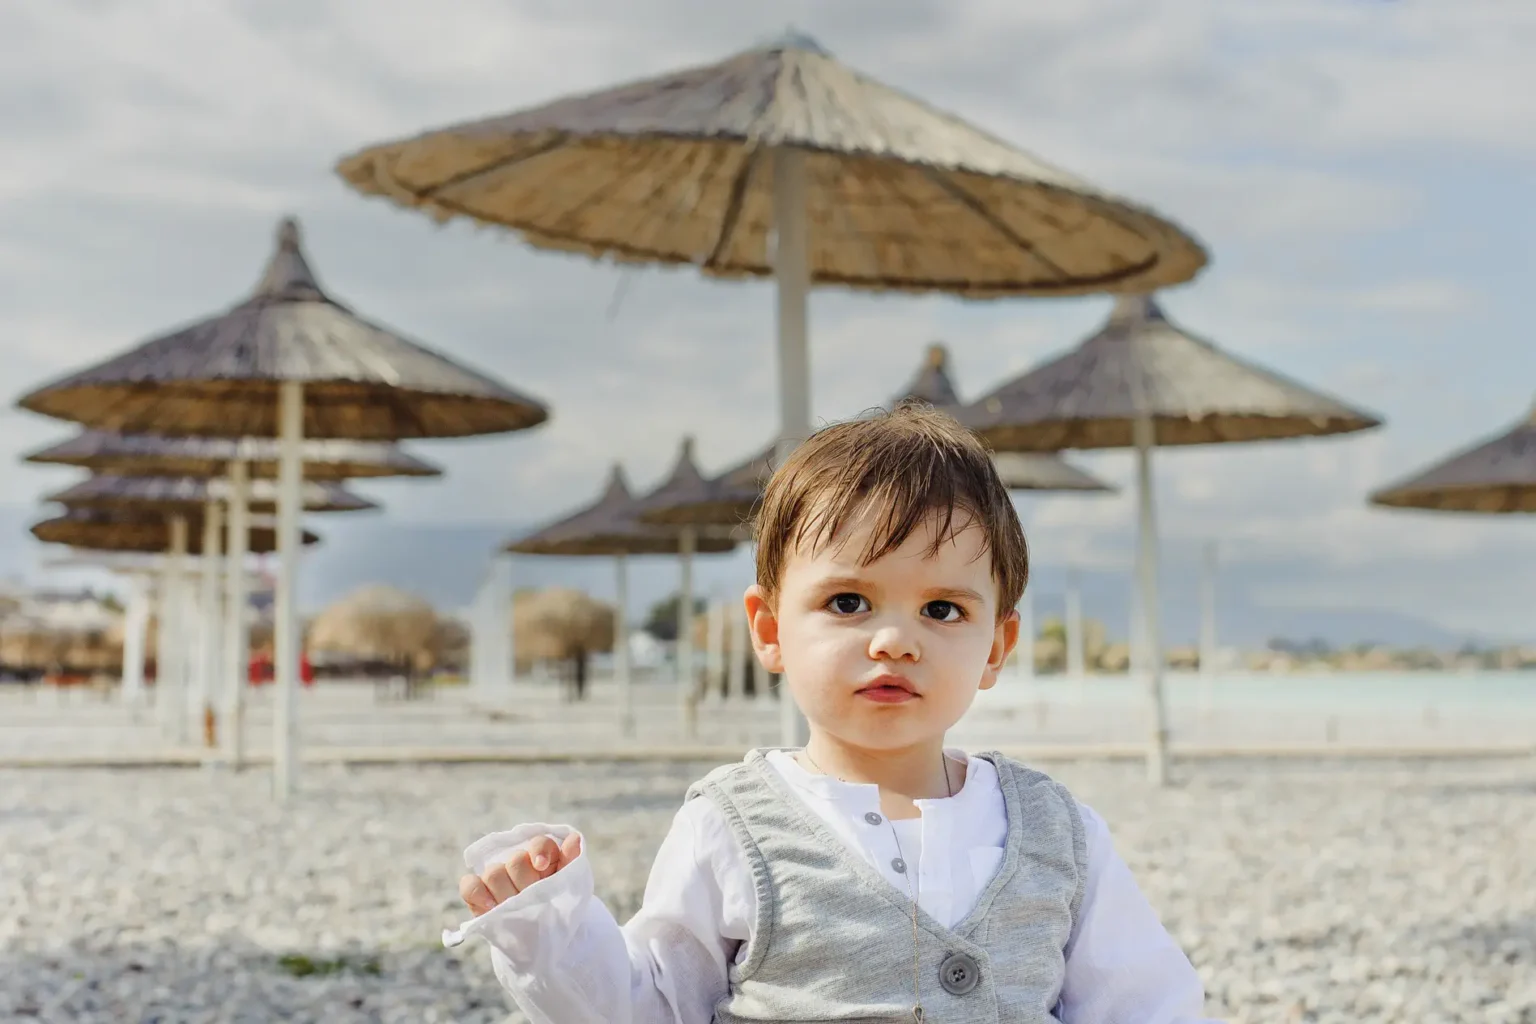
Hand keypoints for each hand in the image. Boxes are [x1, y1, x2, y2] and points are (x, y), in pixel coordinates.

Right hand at [458, 833, 582, 915]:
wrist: (541, 936)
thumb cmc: (557, 906)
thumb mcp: (569, 887)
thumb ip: (570, 863)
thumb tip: (574, 839)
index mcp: (543, 858)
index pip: (539, 843)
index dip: (539, 851)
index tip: (541, 867)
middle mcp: (518, 863)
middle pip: (516, 860)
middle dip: (525, 882)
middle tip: (533, 900)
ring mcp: (497, 877)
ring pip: (493, 873)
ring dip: (505, 893)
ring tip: (515, 908)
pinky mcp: (478, 892)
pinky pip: (469, 885)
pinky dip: (478, 893)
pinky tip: (491, 907)